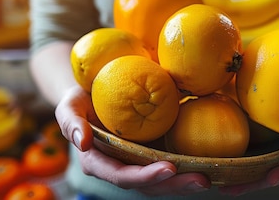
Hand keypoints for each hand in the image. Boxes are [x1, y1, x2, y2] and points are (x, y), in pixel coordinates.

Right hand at [54, 86, 210, 195]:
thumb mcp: (68, 105)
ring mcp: (137, 163)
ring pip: (163, 181)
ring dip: (185, 182)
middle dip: (174, 186)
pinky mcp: (152, 154)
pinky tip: (210, 166)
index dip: (145, 176)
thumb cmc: (79, 98)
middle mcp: (120, 168)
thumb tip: (81, 142)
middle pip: (148, 185)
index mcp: (99, 163)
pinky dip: (189, 168)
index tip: (168, 168)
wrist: (92, 93)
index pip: (122, 176)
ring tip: (210, 178)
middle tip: (202, 180)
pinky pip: (171, 166)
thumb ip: (70, 121)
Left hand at [219, 74, 278, 195]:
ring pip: (256, 157)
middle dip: (253, 182)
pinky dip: (231, 144)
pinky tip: (211, 148)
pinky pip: (247, 135)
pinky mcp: (264, 122)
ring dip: (236, 171)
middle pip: (274, 167)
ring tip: (213, 180)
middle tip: (229, 189)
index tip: (273, 177)